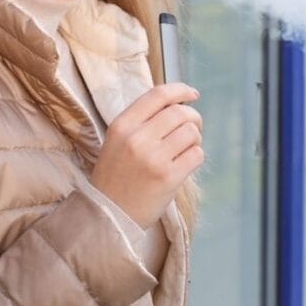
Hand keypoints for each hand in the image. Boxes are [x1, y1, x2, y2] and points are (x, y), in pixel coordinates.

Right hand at [89, 83, 203, 228]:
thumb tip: (178, 103)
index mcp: (122, 125)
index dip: (180, 90)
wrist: (109, 215)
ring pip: (191, 132)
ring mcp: (153, 159)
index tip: (192, 94)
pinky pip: (196, 154)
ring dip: (195, 138)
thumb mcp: (117, 140)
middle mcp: (137, 138)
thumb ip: (142, 121)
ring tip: (185, 148)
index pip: (158, 95)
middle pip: (179, 112)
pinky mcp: (168, 178)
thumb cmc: (116, 175)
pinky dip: (196, 156)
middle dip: (193, 117)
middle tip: (193, 126)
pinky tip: (185, 163)